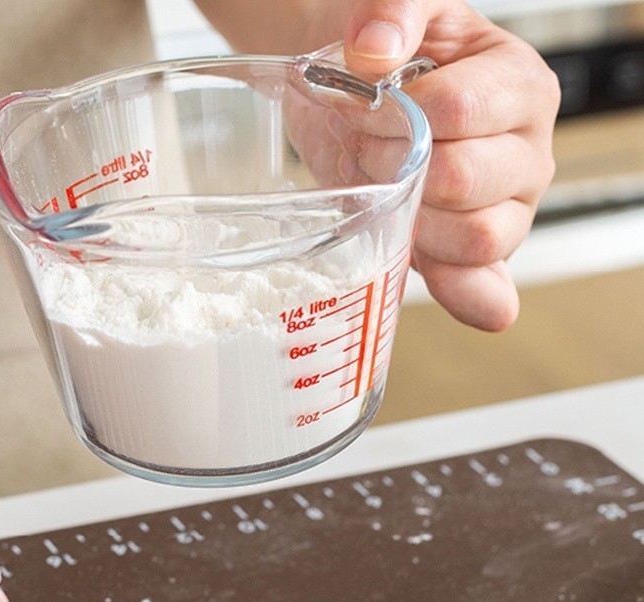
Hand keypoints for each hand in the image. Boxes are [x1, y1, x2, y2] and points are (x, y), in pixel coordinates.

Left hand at [341, 0, 560, 329]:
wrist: (354, 96)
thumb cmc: (383, 59)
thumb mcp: (390, 10)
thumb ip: (392, 9)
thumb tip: (375, 48)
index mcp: (517, 86)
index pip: (458, 112)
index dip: (397, 117)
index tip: (366, 109)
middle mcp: (525, 152)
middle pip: (463, 180)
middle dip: (397, 171)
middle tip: (372, 153)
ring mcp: (508, 210)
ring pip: (477, 238)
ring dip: (413, 223)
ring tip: (390, 194)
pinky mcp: (478, 260)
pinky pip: (485, 288)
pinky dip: (470, 297)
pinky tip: (459, 296)